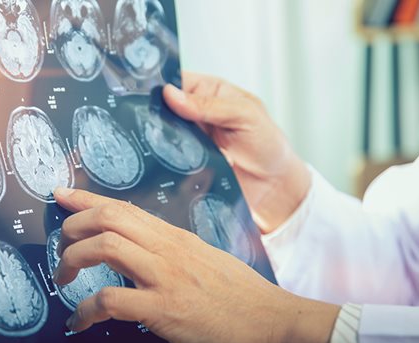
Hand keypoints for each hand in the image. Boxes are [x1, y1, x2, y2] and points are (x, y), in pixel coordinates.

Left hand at [52, 188, 339, 342]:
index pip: (125, 207)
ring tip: (63, 279)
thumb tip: (149, 258)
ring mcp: (167, 277)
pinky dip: (85, 310)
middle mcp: (169, 250)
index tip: (61, 194)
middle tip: (60, 247)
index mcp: (178, 239)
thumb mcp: (209, 264)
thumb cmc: (247, 302)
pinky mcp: (166, 310)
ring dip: (73, 260)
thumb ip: (177, 257)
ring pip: (104, 246)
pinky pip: (110, 300)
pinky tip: (78, 322)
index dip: (86, 199)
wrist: (280, 329)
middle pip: (108, 217)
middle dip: (72, 227)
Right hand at [163, 73, 309, 232]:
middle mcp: (195, 114)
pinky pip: (167, 160)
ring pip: (160, 134)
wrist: (274, 187)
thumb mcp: (245, 116)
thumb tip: (170, 94)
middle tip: (147, 121)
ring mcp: (188, 140)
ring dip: (159, 140)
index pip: (175, 80)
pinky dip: (166, 161)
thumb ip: (210, 105)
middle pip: (162, 108)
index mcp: (209, 92)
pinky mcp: (185, 163)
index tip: (144, 92)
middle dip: (153, 114)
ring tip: (158, 143)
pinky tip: (167, 163)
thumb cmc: (268, 145)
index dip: (159, 84)